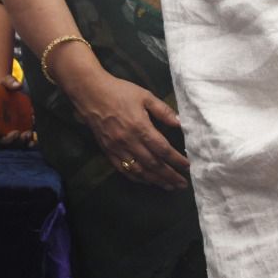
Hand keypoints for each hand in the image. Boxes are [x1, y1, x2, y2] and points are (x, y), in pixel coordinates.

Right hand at [0, 73, 36, 147]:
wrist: (6, 91)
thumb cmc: (0, 88)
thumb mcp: (3, 82)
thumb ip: (9, 82)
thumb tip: (17, 85)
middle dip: (8, 139)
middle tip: (16, 133)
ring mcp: (6, 131)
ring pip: (11, 142)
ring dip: (19, 141)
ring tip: (27, 134)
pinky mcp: (17, 131)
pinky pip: (21, 140)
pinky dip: (27, 142)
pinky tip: (33, 140)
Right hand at [54, 52, 188, 188]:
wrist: (90, 92)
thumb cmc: (119, 91)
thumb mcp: (144, 95)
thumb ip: (163, 111)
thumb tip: (180, 123)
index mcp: (140, 127)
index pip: (163, 150)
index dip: (177, 161)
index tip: (188, 166)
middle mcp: (130, 141)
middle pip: (154, 165)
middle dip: (170, 176)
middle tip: (182, 184)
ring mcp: (117, 148)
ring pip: (140, 171)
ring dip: (156, 181)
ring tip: (169, 186)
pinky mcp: (108, 150)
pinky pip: (123, 169)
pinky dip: (137, 178)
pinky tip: (146, 180)